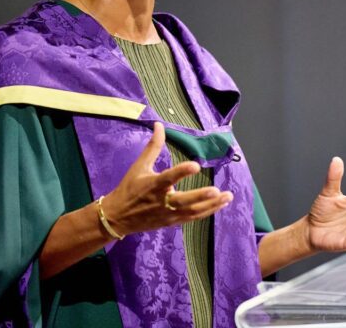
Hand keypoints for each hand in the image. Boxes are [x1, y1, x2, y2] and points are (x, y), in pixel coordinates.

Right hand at [100, 122, 232, 236]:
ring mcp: (168, 214)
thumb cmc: (129, 188)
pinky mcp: (171, 222)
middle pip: (183, 201)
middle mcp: (162, 201)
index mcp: (153, 185)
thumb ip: (153, 146)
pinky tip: (220, 205)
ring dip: (211, 205)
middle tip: (216, 190)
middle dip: (200, 197)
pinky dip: (207, 212)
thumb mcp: (139, 166)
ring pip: (192, 211)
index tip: (195, 165)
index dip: (182, 172)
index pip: (168, 177)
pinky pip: (192, 217)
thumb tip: (159, 125)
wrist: (117, 216)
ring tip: (227, 197)